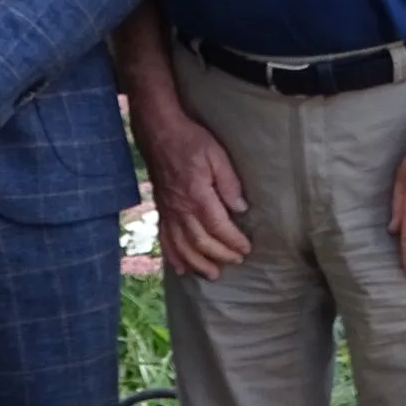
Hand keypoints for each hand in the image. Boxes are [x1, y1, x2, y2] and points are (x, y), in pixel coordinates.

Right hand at [131, 105, 250, 279]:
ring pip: (181, 244)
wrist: (159, 131)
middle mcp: (180, 206)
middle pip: (200, 240)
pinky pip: (165, 237)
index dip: (232, 241)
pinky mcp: (161, 208)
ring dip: (197, 263)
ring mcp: (168, 210)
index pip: (217, 226)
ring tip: (212, 274)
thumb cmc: (190, 139)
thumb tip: (240, 207)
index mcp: (196, 193)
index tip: (246, 248)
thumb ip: (228, 182)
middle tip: (237, 261)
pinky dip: (172, 255)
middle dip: (220, 254)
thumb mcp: (216, 154)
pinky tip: (181, 268)